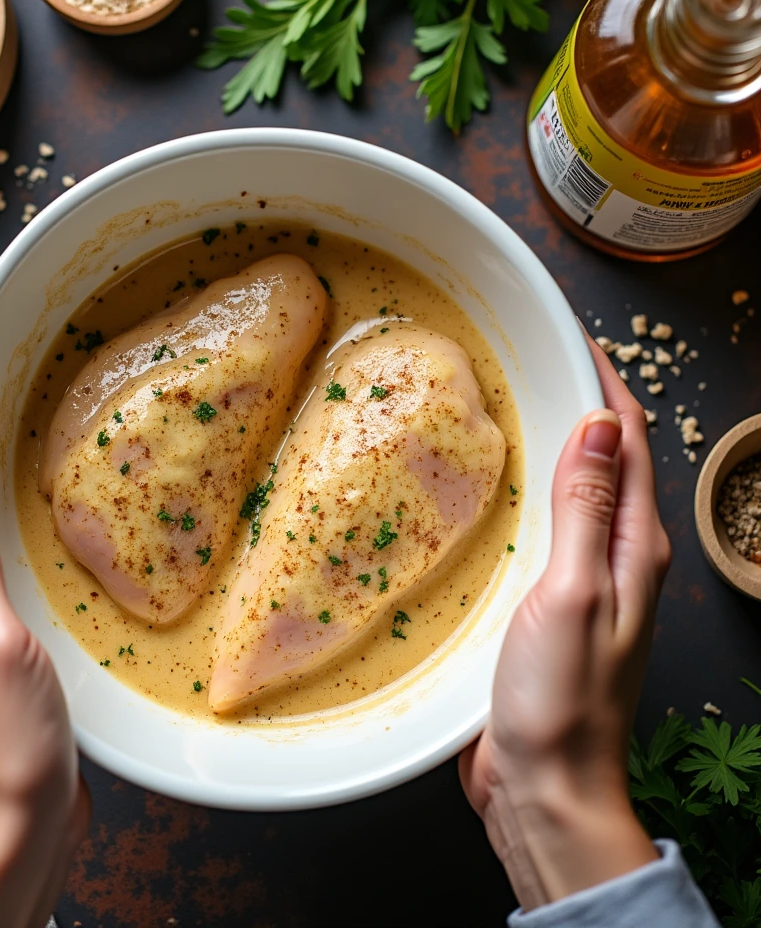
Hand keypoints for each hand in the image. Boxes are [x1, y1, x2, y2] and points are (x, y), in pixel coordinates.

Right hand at [459, 341, 670, 910]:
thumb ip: (585, 508)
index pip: (629, 440)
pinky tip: (487, 485)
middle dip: (578, 401)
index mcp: (634, 546)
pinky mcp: (546, 600)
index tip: (570, 336)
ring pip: (571, 489)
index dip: (605, 382)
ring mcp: (582, 578)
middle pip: (605, 457)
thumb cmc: (561, 698)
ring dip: (548, 442)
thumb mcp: (573, 592)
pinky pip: (542, 525)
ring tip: (503, 405)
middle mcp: (616, 555)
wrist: (544, 784)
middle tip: (526, 360)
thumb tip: (598, 424)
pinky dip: (522, 488)